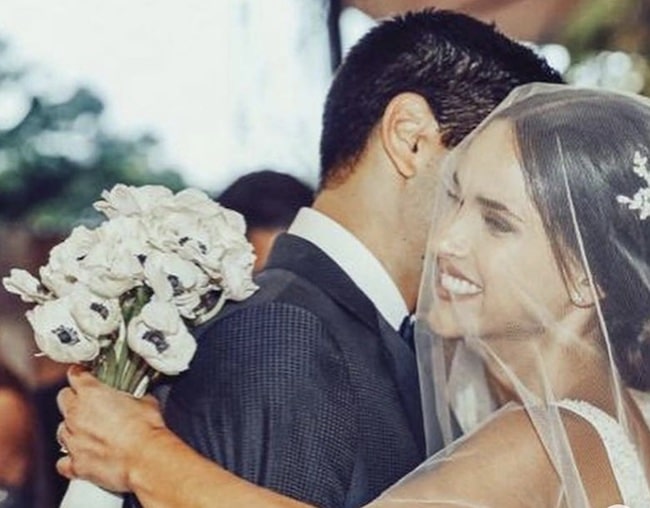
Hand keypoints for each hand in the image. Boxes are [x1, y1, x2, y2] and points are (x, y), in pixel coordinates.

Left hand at [56, 365, 166, 491]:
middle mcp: (76, 414)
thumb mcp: (146, 401)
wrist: (146, 458)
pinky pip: (63, 461)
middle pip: (63, 398)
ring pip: (61, 430)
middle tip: (89, 403)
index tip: (85, 376)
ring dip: (73, 429)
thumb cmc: (146, 429)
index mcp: (91, 393)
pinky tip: (83, 456)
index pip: (75, 375)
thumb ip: (134, 397)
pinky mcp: (75, 464)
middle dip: (73, 399)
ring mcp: (73, 440)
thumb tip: (137, 399)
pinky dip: (72, 458)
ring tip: (90, 432)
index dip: (81, 374)